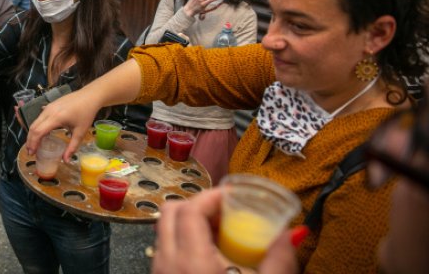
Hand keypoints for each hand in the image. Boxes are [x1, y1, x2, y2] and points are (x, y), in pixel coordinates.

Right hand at [26, 89, 101, 160]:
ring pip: (35, 121)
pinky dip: (37, 127)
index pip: (38, 131)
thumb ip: (72, 147)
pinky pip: (40, 117)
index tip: (32, 153)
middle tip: (31, 152)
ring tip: (34, 145)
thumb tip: (66, 161)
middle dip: (30, 140)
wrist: (89, 96)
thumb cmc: (86, 113)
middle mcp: (49, 111)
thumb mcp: (80, 132)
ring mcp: (48, 107)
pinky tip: (41, 134)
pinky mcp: (50, 105)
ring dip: (32, 133)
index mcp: (56, 118)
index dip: (33, 143)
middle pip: (33, 127)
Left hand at [151, 188, 299, 273]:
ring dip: (190, 223)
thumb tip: (293, 233)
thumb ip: (279, 259)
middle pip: (171, 212)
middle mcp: (167, 264)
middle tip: (228, 212)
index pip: (190, 209)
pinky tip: (211, 256)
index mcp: (191, 262)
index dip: (213, 195)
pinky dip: (184, 242)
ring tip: (222, 234)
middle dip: (199, 204)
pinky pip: (165, 251)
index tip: (235, 195)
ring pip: (165, 231)